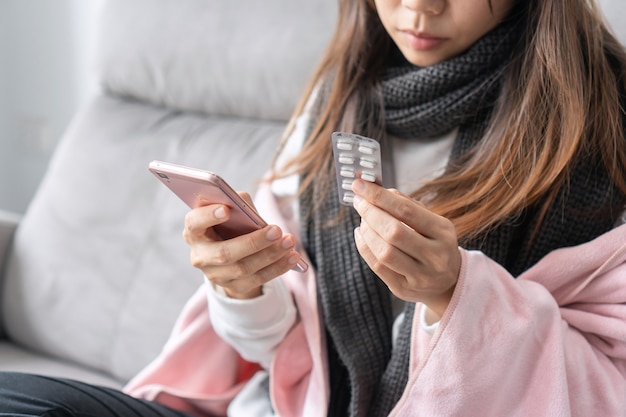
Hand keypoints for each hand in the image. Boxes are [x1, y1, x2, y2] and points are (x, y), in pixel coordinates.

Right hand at [182, 193, 300, 298]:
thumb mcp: (231, 209)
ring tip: (290, 241)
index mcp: (194, 231)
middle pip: (224, 253)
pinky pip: (257, 279)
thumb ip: (238, 204)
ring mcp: (215, 275)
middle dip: (253, 242)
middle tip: (276, 230)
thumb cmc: (231, 223)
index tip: (227, 209)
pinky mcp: (233, 287)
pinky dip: (278, 267)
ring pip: (243, 269)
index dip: (208, 216)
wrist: (230, 251)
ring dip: (271, 255)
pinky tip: (293, 257)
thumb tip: (250, 210)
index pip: (194, 223)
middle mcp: (200, 255)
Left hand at [351, 179, 459, 319]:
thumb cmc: (435, 245)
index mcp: (443, 233)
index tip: (361, 185)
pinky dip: (364, 247)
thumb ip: (407, 205)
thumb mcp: (432, 222)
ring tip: (362, 219)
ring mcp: (420, 276)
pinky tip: (361, 234)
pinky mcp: (404, 289)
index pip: (407, 211)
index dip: (380, 197)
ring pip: (384, 251)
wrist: (449, 283)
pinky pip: (377, 267)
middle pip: (394, 232)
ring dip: (367, 231)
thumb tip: (379, 191)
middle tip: (358, 201)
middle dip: (370, 213)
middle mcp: (435, 256)